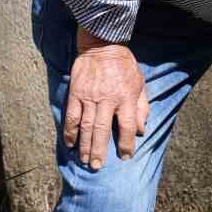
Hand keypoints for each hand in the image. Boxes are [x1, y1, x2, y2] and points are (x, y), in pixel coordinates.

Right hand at [62, 29, 148, 169]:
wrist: (102, 45)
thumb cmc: (124, 65)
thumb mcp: (140, 84)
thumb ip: (141, 107)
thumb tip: (140, 131)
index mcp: (125, 97)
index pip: (126, 126)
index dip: (126, 143)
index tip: (125, 156)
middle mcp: (106, 99)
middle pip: (102, 130)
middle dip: (99, 150)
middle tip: (97, 167)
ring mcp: (89, 97)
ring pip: (86, 126)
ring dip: (85, 145)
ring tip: (85, 160)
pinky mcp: (75, 93)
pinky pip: (71, 116)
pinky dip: (70, 131)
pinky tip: (70, 144)